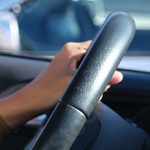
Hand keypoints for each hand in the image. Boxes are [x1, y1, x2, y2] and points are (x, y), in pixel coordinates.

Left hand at [0, 41, 123, 125]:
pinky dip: (82, 88)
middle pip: (96, 62)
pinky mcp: (65, 74)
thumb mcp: (78, 86)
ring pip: (90, 73)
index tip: (101, 74)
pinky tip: (75, 95)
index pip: (99, 47)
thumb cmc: (48, 92)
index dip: (104, 61)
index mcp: (72, 49)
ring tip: (79, 92)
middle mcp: (69, 53)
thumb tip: (118, 76)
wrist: (31, 103)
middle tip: (87, 87)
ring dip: (89, 85)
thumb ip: (101, 80)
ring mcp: (67, 63)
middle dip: (97, 77)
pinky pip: (82, 79)